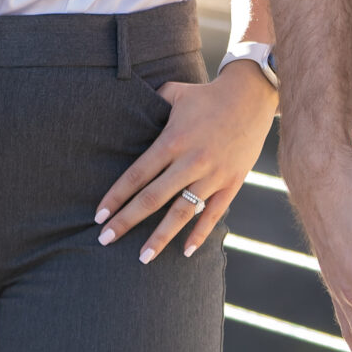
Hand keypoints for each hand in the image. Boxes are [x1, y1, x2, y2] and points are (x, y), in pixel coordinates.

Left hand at [93, 62, 277, 262]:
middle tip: (105, 240)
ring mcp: (213, 174)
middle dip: (126, 221)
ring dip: (161, 237)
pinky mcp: (232, 182)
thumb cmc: (206, 95)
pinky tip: (186, 252)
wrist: (251, 97)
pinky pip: (214, 213)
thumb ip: (150, 105)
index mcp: (173, 140)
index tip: (99, 216)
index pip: (137, 175)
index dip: (116, 197)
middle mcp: (191, 161)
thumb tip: (129, 112)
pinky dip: (200, 234)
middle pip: (153, 198)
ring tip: (143, 257)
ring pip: (182, 213)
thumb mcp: (174, 93)